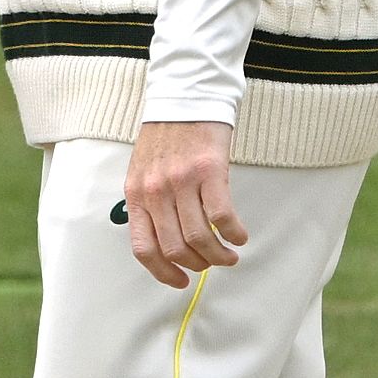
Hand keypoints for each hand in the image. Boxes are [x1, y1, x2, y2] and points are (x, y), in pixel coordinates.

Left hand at [124, 121, 245, 288]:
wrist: (186, 96)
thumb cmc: (167, 135)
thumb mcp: (145, 170)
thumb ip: (150, 202)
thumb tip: (166, 241)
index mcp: (136, 194)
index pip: (144, 247)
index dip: (162, 272)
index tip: (180, 281)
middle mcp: (156, 191)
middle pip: (176, 248)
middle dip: (198, 265)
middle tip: (213, 264)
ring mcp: (182, 181)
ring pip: (200, 238)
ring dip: (219, 255)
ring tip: (231, 255)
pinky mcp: (209, 171)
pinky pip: (222, 216)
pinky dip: (234, 233)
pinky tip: (240, 235)